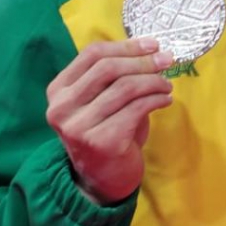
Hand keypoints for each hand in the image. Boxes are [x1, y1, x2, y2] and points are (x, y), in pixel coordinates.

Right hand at [45, 38, 173, 204]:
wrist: (101, 180)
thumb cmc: (106, 132)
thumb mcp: (102, 101)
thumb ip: (115, 77)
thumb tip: (151, 50)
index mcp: (58, 91)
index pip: (92, 55)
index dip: (126, 46)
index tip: (153, 44)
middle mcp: (62, 107)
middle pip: (107, 68)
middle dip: (143, 61)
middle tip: (167, 60)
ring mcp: (78, 126)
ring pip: (125, 87)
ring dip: (154, 82)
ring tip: (167, 86)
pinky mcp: (101, 141)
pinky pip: (136, 109)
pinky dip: (156, 100)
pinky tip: (165, 101)